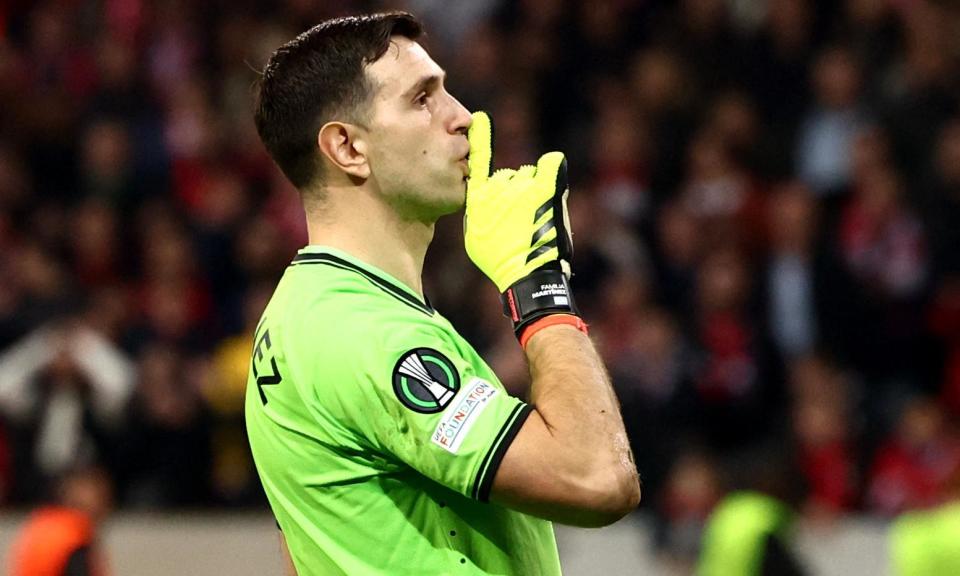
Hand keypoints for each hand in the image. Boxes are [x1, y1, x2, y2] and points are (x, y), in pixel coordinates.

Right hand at [465, 111, 578, 335]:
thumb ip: (479, 211)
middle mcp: (497, 188)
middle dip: (516, 192)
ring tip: (537, 220)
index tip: (482, 120)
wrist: (525, 277)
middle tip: (522, 221)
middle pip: (510, 176)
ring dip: (534, 191)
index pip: (479, 162)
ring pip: (530, 177)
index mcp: (476, 199)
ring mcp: (521, 188)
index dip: (482, 140)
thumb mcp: (475, 238)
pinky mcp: (544, 191)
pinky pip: (551, 165)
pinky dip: (553, 167)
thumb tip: (485, 199)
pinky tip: (553, 171)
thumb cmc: (500, 262)